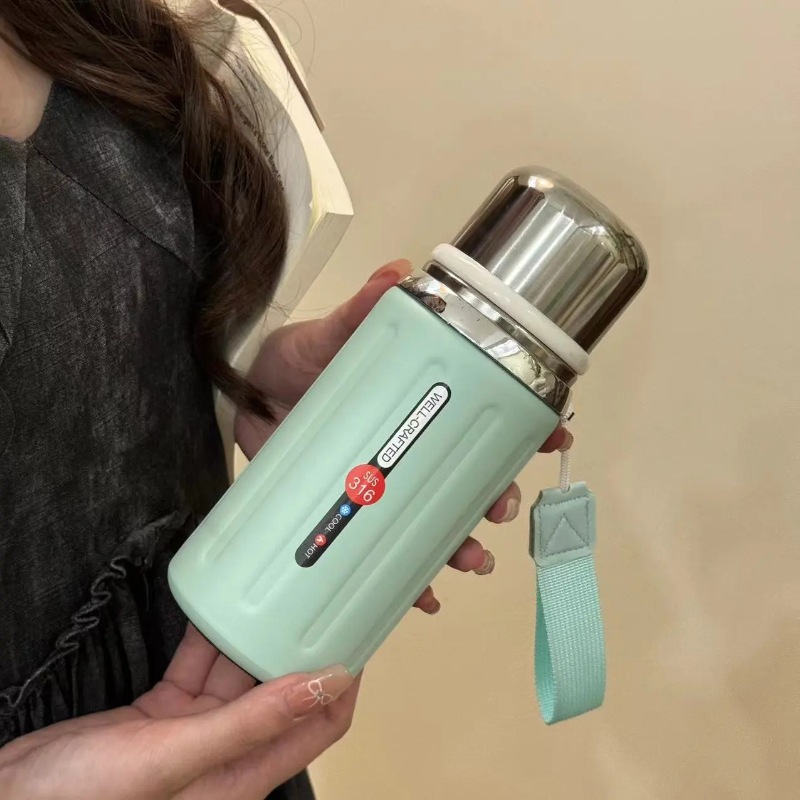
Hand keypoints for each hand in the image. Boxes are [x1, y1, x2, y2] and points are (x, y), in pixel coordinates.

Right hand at [0, 626, 357, 798]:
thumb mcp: (178, 757)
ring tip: (275, 594)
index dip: (344, 680)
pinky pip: (198, 664)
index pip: (321, 722)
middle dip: (300, 648)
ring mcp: (193, 730)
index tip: (358, 634)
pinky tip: (217, 608)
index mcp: (245, 774)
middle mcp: (227, 752)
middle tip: (318, 600)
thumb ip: (253, 722)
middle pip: (283, 690)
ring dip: (254, 635)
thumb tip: (325, 684)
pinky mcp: (162, 711)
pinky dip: (208, 636)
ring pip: (239, 671)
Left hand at [235, 260, 571, 612]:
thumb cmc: (294, 360)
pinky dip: (413, 582)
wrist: (241, 397)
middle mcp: (410, 447)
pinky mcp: (355, 515)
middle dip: (498, 496)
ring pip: (441, 522)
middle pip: (473, 477)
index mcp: (417, 402)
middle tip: (500, 507)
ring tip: (472, 561)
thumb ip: (361, 309)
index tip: (553, 435)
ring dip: (465, 546)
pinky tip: (424, 598)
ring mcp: (385, 486)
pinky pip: (391, 556)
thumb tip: (401, 272)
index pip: (485, 412)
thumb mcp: (328, 334)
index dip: (526, 424)